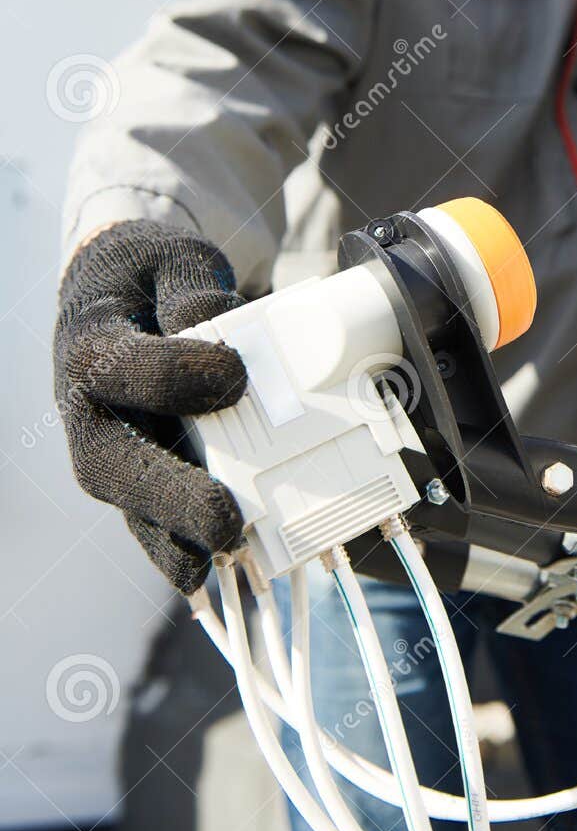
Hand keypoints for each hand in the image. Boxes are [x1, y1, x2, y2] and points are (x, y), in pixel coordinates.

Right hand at [54, 221, 248, 594]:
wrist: (121, 289)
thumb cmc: (151, 276)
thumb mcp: (173, 259)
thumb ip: (193, 288)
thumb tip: (212, 325)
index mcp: (89, 342)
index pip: (120, 366)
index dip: (176, 374)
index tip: (237, 374)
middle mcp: (86, 405)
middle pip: (110, 460)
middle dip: (166, 495)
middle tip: (224, 518)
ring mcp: (106, 443)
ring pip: (126, 502)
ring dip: (171, 537)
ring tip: (220, 560)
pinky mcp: (132, 469)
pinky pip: (145, 517)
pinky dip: (174, 547)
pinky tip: (208, 571)